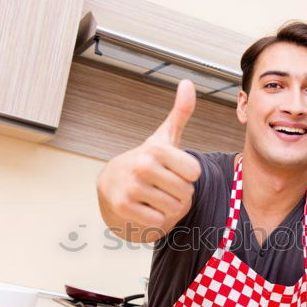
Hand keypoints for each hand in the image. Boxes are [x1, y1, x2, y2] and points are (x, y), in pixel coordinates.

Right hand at [98, 80, 201, 232]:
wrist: (111, 184)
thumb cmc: (146, 162)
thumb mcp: (164, 138)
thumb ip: (180, 112)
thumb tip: (188, 83)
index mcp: (156, 149)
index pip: (195, 173)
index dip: (187, 176)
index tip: (172, 170)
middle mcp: (142, 166)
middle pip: (186, 193)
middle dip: (179, 195)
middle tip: (163, 187)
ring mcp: (131, 188)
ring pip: (174, 209)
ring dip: (169, 209)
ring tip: (155, 197)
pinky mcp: (123, 208)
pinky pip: (159, 222)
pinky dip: (156, 221)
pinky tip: (145, 209)